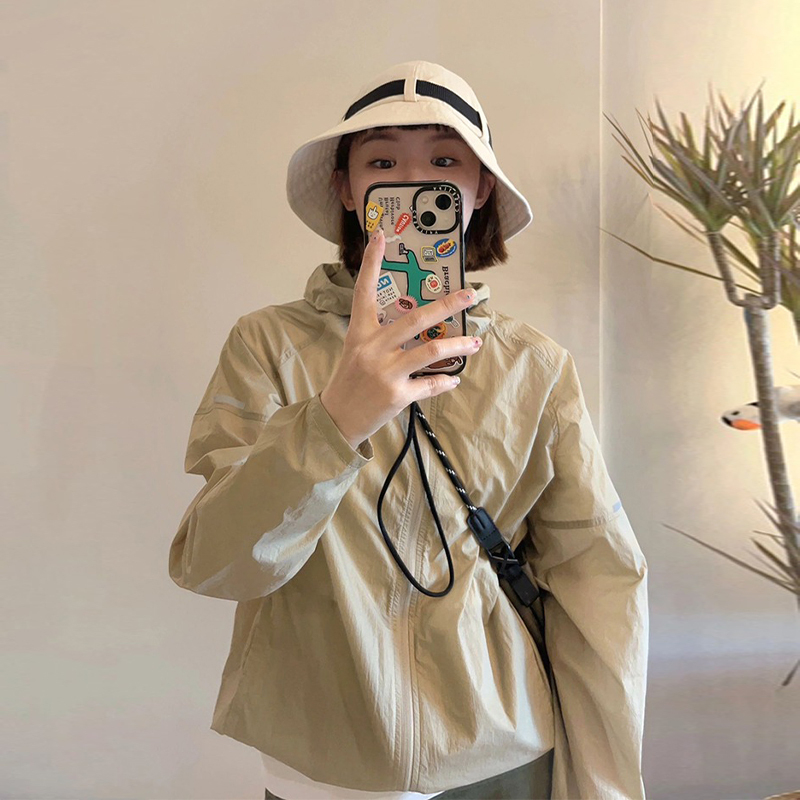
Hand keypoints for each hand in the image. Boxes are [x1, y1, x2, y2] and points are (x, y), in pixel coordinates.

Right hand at [319, 227, 482, 449]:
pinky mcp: (397, 395)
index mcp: (360, 333)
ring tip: (475, 342)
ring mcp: (386, 372)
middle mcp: (373, 349)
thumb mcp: (357, 351)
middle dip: (447, 305)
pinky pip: (430, 384)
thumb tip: (418, 323)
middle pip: (415, 320)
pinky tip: (454, 378)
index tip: (381, 236)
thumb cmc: (350, 381)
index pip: (364, 291)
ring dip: (458, 346)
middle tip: (470, 296)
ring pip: (430, 352)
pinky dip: (446, 381)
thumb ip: (381, 335)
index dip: (371, 263)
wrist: (337, 419)